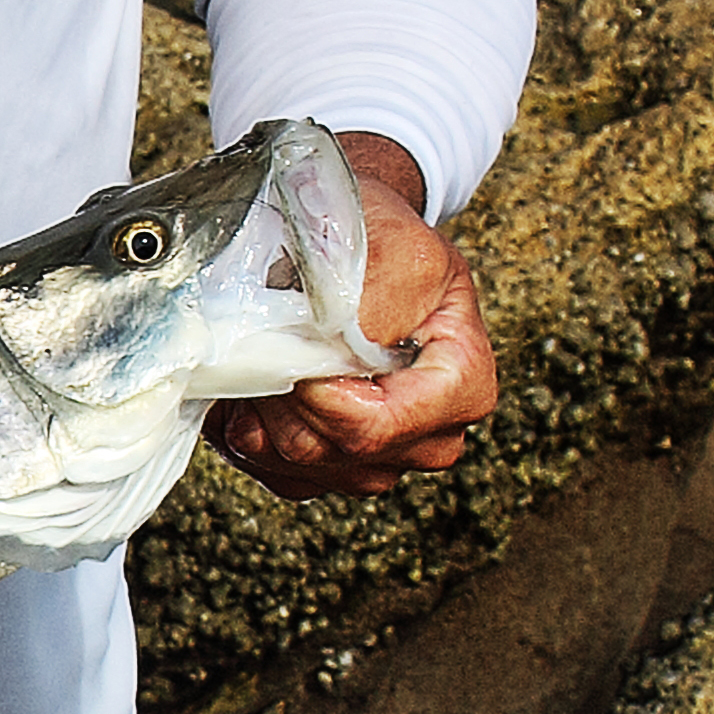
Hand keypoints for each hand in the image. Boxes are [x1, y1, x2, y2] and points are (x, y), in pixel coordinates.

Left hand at [207, 133, 495, 502]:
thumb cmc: (381, 240)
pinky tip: (252, 383)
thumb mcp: (392, 251)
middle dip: (284, 396)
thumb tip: (327, 358)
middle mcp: (431, 436)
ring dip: (261, 411)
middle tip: (264, 336)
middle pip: (335, 451)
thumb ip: (368, 310)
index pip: (374, 426)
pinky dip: (250, 429)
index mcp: (463, 385)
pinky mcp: (334, 469)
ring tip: (258, 351)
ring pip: (298, 466)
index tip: (290, 343)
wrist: (354, 241)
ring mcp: (382, 460)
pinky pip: (277, 473)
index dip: (317, 394)